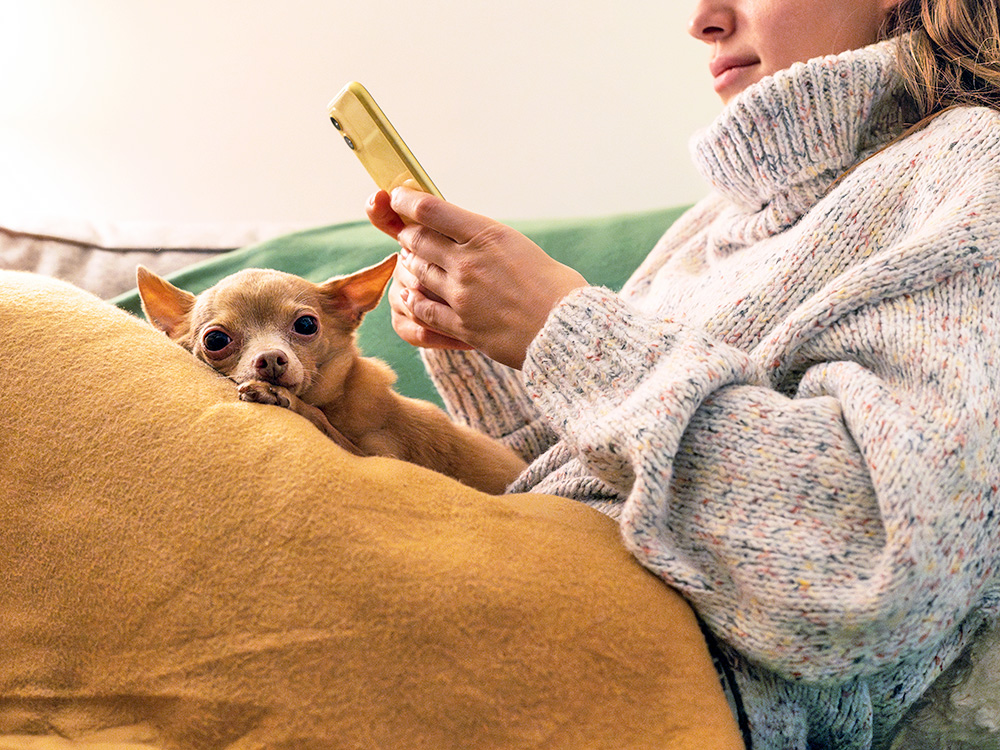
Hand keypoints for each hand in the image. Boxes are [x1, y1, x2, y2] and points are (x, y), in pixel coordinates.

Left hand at [367, 188, 587, 368]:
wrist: (567, 329)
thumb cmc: (555, 287)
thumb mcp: (519, 247)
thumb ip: (486, 241)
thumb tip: (464, 237)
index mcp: (487, 235)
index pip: (430, 209)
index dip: (406, 202)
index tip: (398, 198)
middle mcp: (468, 262)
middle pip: (417, 240)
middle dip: (408, 235)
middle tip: (408, 234)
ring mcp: (462, 295)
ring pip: (417, 273)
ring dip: (411, 266)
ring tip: (412, 261)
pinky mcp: (461, 325)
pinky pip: (423, 309)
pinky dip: (413, 300)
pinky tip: (412, 295)